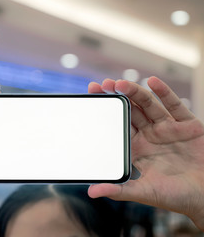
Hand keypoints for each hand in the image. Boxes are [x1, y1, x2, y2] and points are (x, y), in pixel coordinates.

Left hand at [87, 77, 203, 229]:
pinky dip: (164, 93)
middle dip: (116, 98)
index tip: (90, 100)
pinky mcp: (188, 125)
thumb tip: (91, 193)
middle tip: (100, 86)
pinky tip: (152, 82)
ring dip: (134, 93)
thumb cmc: (176, 197)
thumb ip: (118, 190)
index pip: (117, 126)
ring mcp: (168, 128)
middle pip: (130, 111)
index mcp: (137, 148)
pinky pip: (174, 106)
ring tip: (120, 84)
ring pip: (148, 105)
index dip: (105, 113)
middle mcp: (150, 135)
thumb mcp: (144, 192)